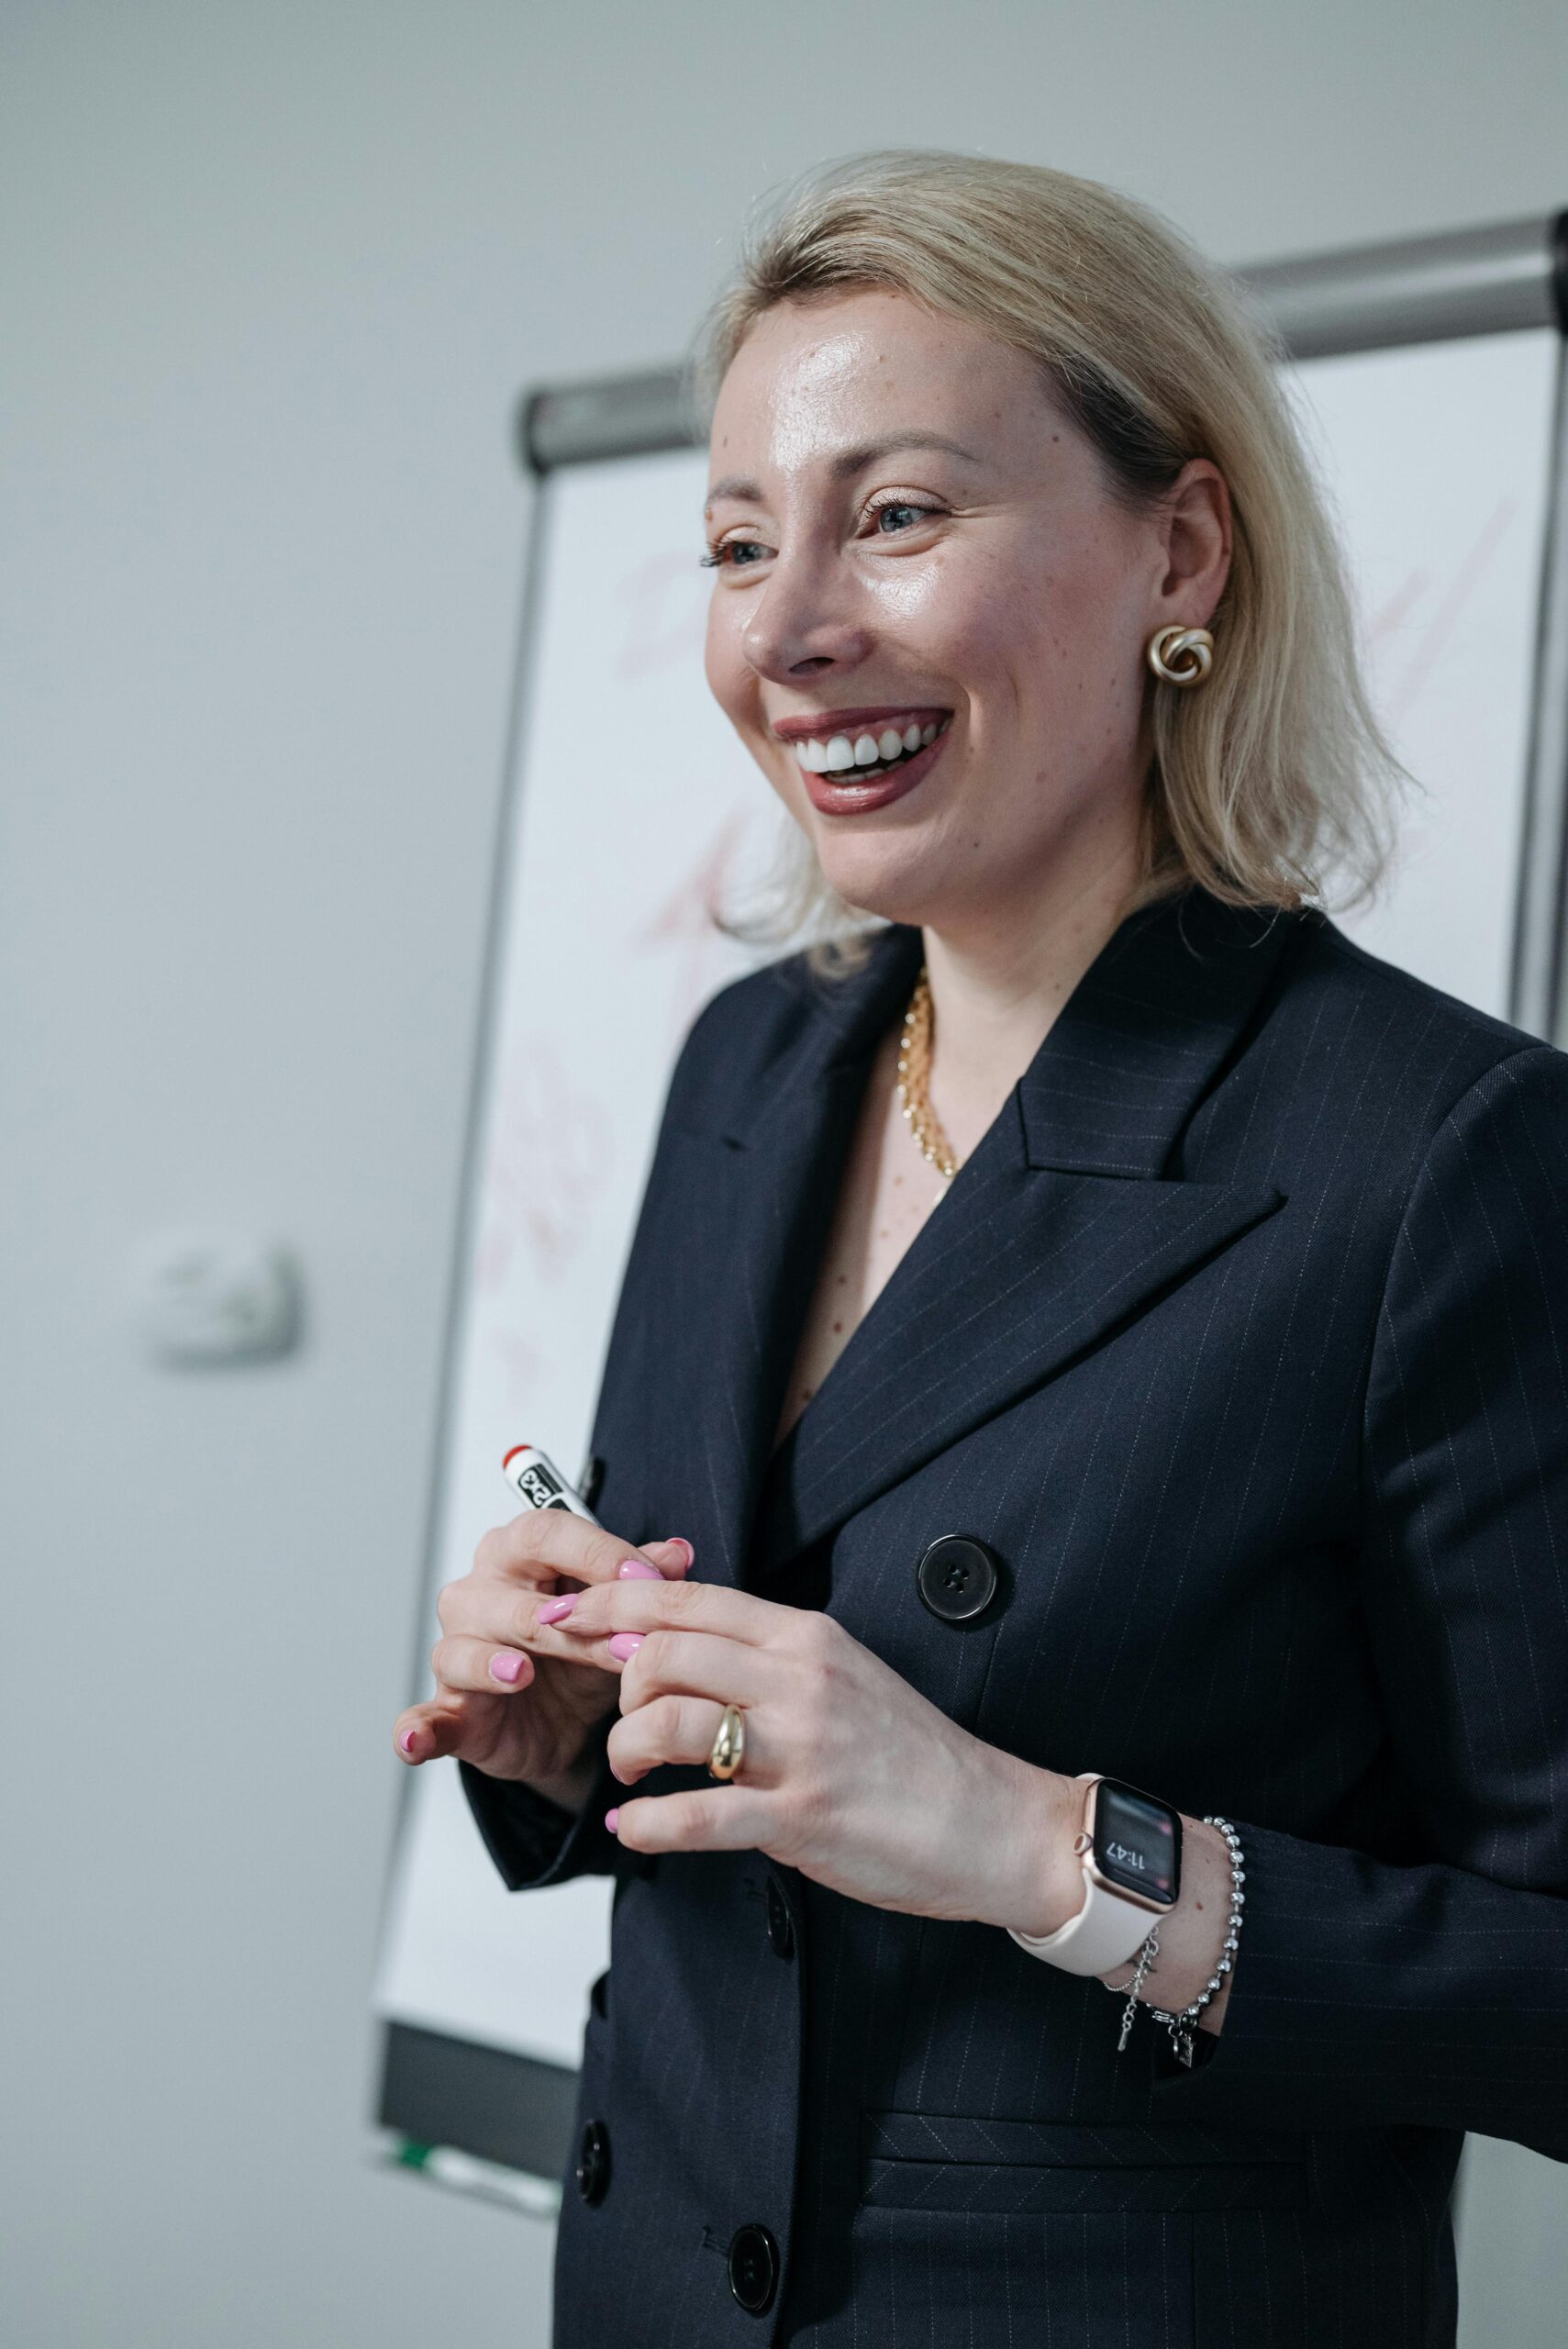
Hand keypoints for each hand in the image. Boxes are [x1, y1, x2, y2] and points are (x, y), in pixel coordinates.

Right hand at [391, 1512, 692, 1808]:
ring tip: (523, 1673)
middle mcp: (478, 1594)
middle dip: (570, 1622)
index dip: (596, 1552)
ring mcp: (456, 1651)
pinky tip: (416, 1740)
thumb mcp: (620, 1614)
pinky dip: (416, 1729)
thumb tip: (677, 1554)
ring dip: (493, 1663)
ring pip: (464, 1649)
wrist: (567, 1722)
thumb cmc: (583, 1650)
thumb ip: (643, 1580)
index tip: (646, 1579)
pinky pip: (421, 1717)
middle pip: (512, 1596)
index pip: (546, 1532)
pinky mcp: (448, 1710)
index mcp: (518, 1554)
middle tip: (621, 1646)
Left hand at [549, 1576, 1081, 1927]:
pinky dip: (647, 1825)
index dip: (612, 1602)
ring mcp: (800, 1747)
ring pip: (668, 1723)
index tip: (567, 1617)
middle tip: (617, 1719)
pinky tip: (636, 1829)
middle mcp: (799, 1678)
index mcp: (805, 1635)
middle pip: (663, 1651)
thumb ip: (764, 1657)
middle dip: (616, 1685)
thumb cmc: (910, 1754)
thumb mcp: (842, 1675)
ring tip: (629, 1774)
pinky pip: (695, 1815)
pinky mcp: (800, 1817)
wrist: (990, 1821)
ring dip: (625, 1751)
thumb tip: (671, 1643)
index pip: (688, 1598)